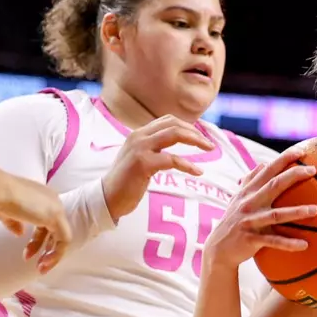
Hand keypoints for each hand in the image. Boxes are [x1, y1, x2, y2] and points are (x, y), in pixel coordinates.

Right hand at [0, 177, 71, 272]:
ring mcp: (56, 207)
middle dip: (44, 249)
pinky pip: (64, 240)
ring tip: (40, 268)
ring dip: (52, 255)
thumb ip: (14, 223)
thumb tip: (20, 233)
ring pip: (62, 236)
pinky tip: (44, 263)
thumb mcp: (4, 213)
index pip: (45, 221)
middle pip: (54, 229)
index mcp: (40, 196)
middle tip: (36, 263)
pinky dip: (56, 254)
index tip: (27, 252)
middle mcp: (51, 200)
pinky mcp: (56, 216)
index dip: (37, 239)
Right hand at [101, 115, 215, 220]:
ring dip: (195, 141)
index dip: (187, 126)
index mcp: (139, 134)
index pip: (168, 120)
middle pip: (174, 124)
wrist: (107, 197)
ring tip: (209, 150)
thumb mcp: (140, 158)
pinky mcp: (142, 164)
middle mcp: (139, 136)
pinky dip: (188, 165)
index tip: (201, 137)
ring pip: (174, 135)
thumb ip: (154, 148)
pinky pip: (172, 159)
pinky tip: (198, 171)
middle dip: (195, 133)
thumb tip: (174, 144)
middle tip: (210, 145)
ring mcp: (140, 148)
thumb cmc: (126, 181)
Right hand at [199, 145, 316, 272]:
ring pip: (276, 215)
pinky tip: (305, 245)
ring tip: (316, 210)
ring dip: (296, 212)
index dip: (283, 159)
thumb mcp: (238, 199)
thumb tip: (263, 164)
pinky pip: (273, 241)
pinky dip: (289, 243)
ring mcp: (250, 221)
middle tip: (313, 170)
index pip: (267, 171)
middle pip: (273, 185)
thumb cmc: (233, 222)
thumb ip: (250, 181)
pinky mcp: (251, 240)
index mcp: (248, 192)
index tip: (301, 151)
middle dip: (293, 175)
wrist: (218, 249)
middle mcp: (249, 203)